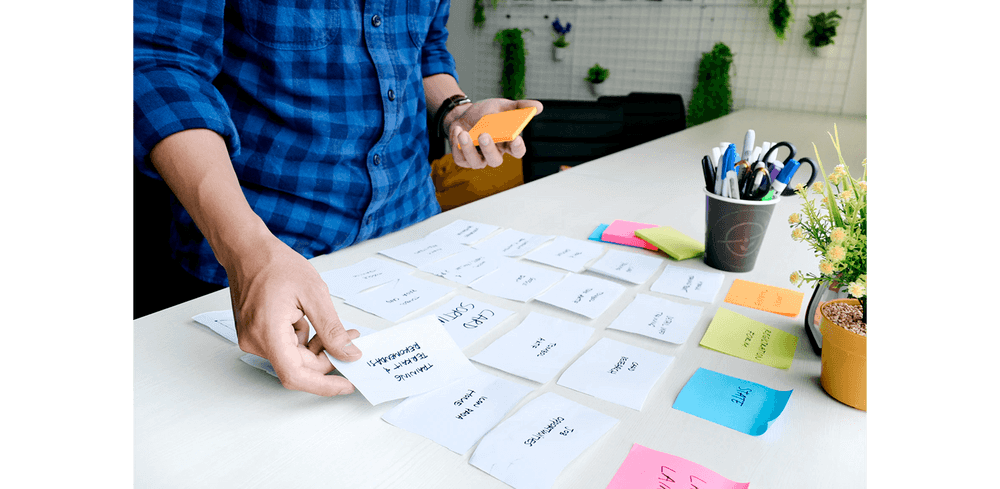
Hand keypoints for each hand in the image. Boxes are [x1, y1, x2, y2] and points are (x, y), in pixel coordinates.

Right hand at [227, 235, 362, 395]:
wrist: (246, 250)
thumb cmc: (274, 264)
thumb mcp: (314, 293)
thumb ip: (332, 329)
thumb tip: (349, 353)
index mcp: (268, 333)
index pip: (296, 376)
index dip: (324, 385)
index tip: (346, 385)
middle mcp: (255, 342)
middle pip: (298, 367)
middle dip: (327, 358)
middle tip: (351, 340)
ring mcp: (252, 339)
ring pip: (293, 357)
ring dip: (316, 347)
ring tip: (334, 327)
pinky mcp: (255, 334)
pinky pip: (284, 347)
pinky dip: (303, 340)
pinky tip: (310, 320)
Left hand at [445, 98, 543, 168]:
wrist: (464, 115)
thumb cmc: (486, 113)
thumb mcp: (502, 106)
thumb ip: (519, 107)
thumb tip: (538, 107)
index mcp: (507, 143)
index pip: (517, 151)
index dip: (517, 148)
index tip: (516, 139)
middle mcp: (494, 153)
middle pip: (495, 161)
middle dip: (489, 149)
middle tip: (484, 135)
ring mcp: (478, 158)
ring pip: (477, 163)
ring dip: (469, 149)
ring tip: (463, 133)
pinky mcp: (464, 159)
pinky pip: (460, 158)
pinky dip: (457, 145)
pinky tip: (457, 129)